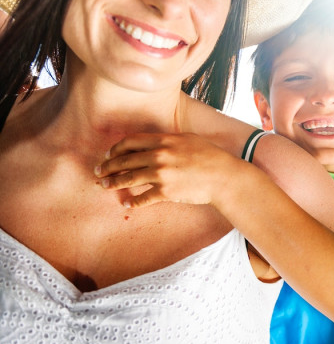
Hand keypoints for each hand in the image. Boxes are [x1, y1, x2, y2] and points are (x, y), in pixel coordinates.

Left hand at [94, 132, 244, 208]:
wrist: (224, 177)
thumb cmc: (210, 156)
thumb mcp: (189, 139)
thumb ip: (168, 141)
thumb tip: (153, 144)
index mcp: (164, 141)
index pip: (130, 142)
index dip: (116, 149)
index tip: (109, 155)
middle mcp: (159, 156)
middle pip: (124, 161)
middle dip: (108, 167)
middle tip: (98, 172)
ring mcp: (161, 175)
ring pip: (128, 179)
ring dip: (113, 183)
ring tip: (104, 186)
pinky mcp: (166, 192)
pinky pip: (143, 198)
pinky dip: (133, 202)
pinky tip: (127, 204)